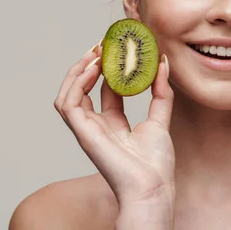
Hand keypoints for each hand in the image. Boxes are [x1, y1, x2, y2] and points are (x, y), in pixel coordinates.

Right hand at [54, 43, 174, 212]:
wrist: (152, 185)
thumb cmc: (156, 162)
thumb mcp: (161, 118)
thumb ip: (161, 91)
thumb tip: (162, 62)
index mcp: (114, 123)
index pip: (106, 89)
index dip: (109, 68)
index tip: (117, 47)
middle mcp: (97, 124)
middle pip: (83, 88)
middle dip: (89, 65)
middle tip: (101, 44)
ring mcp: (87, 129)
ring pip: (68, 94)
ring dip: (78, 71)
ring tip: (94, 52)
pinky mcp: (82, 132)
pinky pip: (67, 104)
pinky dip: (76, 83)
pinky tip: (94, 68)